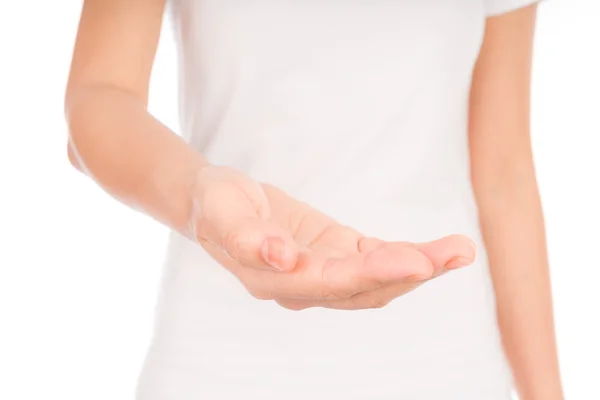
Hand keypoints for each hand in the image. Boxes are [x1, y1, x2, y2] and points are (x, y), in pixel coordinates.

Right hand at [190, 165, 475, 309]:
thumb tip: (281, 258)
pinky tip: (444, 251)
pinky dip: (412, 257)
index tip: (413, 261)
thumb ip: (245, 237)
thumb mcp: (219, 208)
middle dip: (411, 273)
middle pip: (364, 289)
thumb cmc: (218, 204)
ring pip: (379, 281)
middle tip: (455, 253)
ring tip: (461, 251)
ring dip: (422, 268)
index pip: (327, 283)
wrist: (221, 205)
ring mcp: (325, 273)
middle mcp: (305, 286)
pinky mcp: (339, 254)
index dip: (370, 274)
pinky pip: (380, 260)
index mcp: (274, 279)